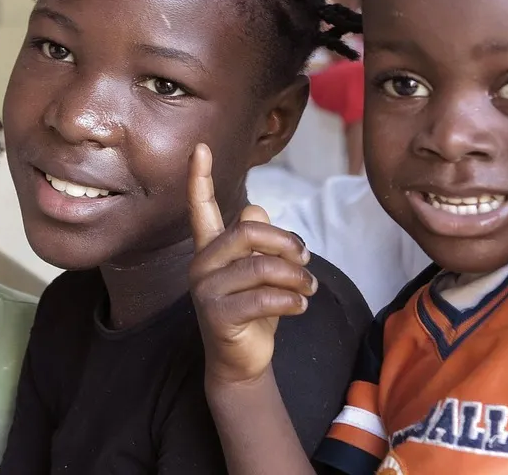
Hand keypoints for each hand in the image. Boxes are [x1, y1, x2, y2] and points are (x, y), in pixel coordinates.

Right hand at [188, 144, 317, 385]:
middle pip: (248, 232)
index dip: (199, 178)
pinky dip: (291, 301)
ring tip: (309, 289)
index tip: (200, 147)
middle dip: (286, 243)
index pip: (201, 208)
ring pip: (261, 267)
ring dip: (296, 278)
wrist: (243, 361)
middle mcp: (202, 264)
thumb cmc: (254, 310)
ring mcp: (205, 290)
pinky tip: (301, 307)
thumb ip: (258, 240)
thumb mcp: (261, 271)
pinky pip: (264, 298)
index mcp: (211, 248)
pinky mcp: (217, 315)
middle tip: (306, 259)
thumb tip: (255, 208)